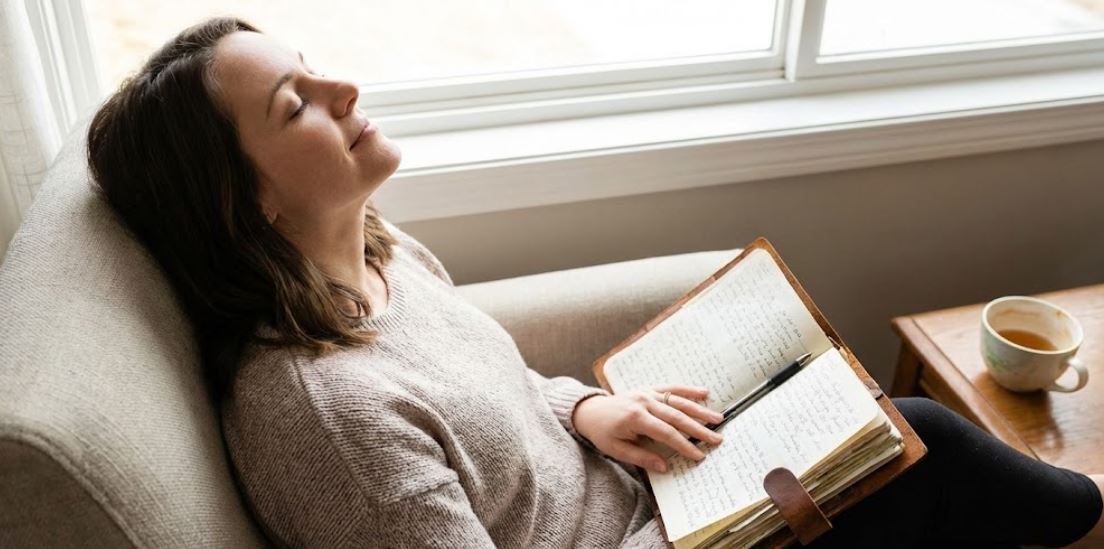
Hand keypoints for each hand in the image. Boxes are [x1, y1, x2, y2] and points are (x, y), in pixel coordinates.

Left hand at [572, 385, 725, 473]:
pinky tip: (705, 393)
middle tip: (717, 439)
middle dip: (698, 429)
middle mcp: (643, 401)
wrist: (590, 411)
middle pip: (676, 416)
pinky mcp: (649, 388)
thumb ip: (641, 457)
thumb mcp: (616, 450)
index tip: (699, 455)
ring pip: (678, 401)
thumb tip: (665, 467)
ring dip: (699, 409)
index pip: (666, 433)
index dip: (684, 445)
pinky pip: (671, 388)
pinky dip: (688, 389)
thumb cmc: (603, 433)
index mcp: (635, 417)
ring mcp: (647, 393)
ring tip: (718, 418)